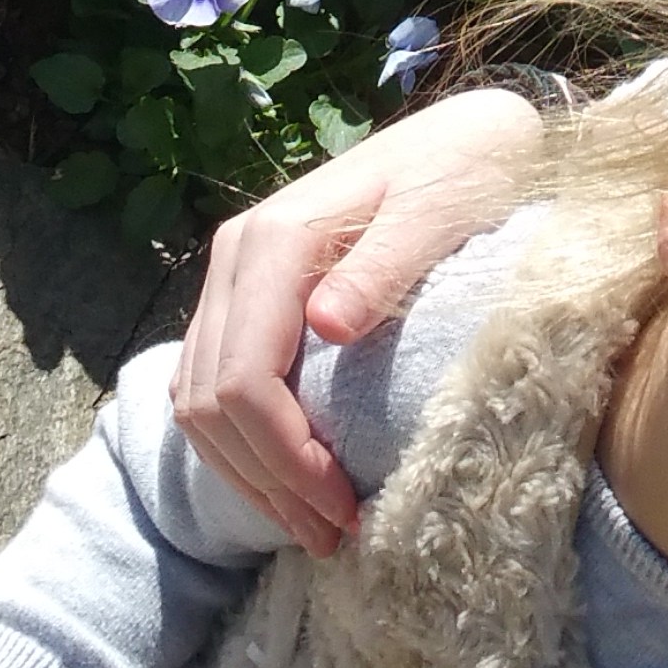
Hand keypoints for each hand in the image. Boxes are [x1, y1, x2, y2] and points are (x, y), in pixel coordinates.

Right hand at [171, 85, 545, 549]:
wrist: (467, 129)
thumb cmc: (468, 166)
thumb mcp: (441, 207)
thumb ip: (386, 264)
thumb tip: (326, 328)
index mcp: (274, 241)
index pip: (246, 379)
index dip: (283, 459)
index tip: (342, 508)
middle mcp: (236, 257)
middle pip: (211, 402)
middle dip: (266, 482)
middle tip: (334, 538)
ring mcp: (235, 277)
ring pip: (199, 402)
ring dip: (249, 475)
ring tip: (316, 528)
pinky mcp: (249, 295)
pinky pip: (216, 384)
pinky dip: (243, 444)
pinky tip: (293, 480)